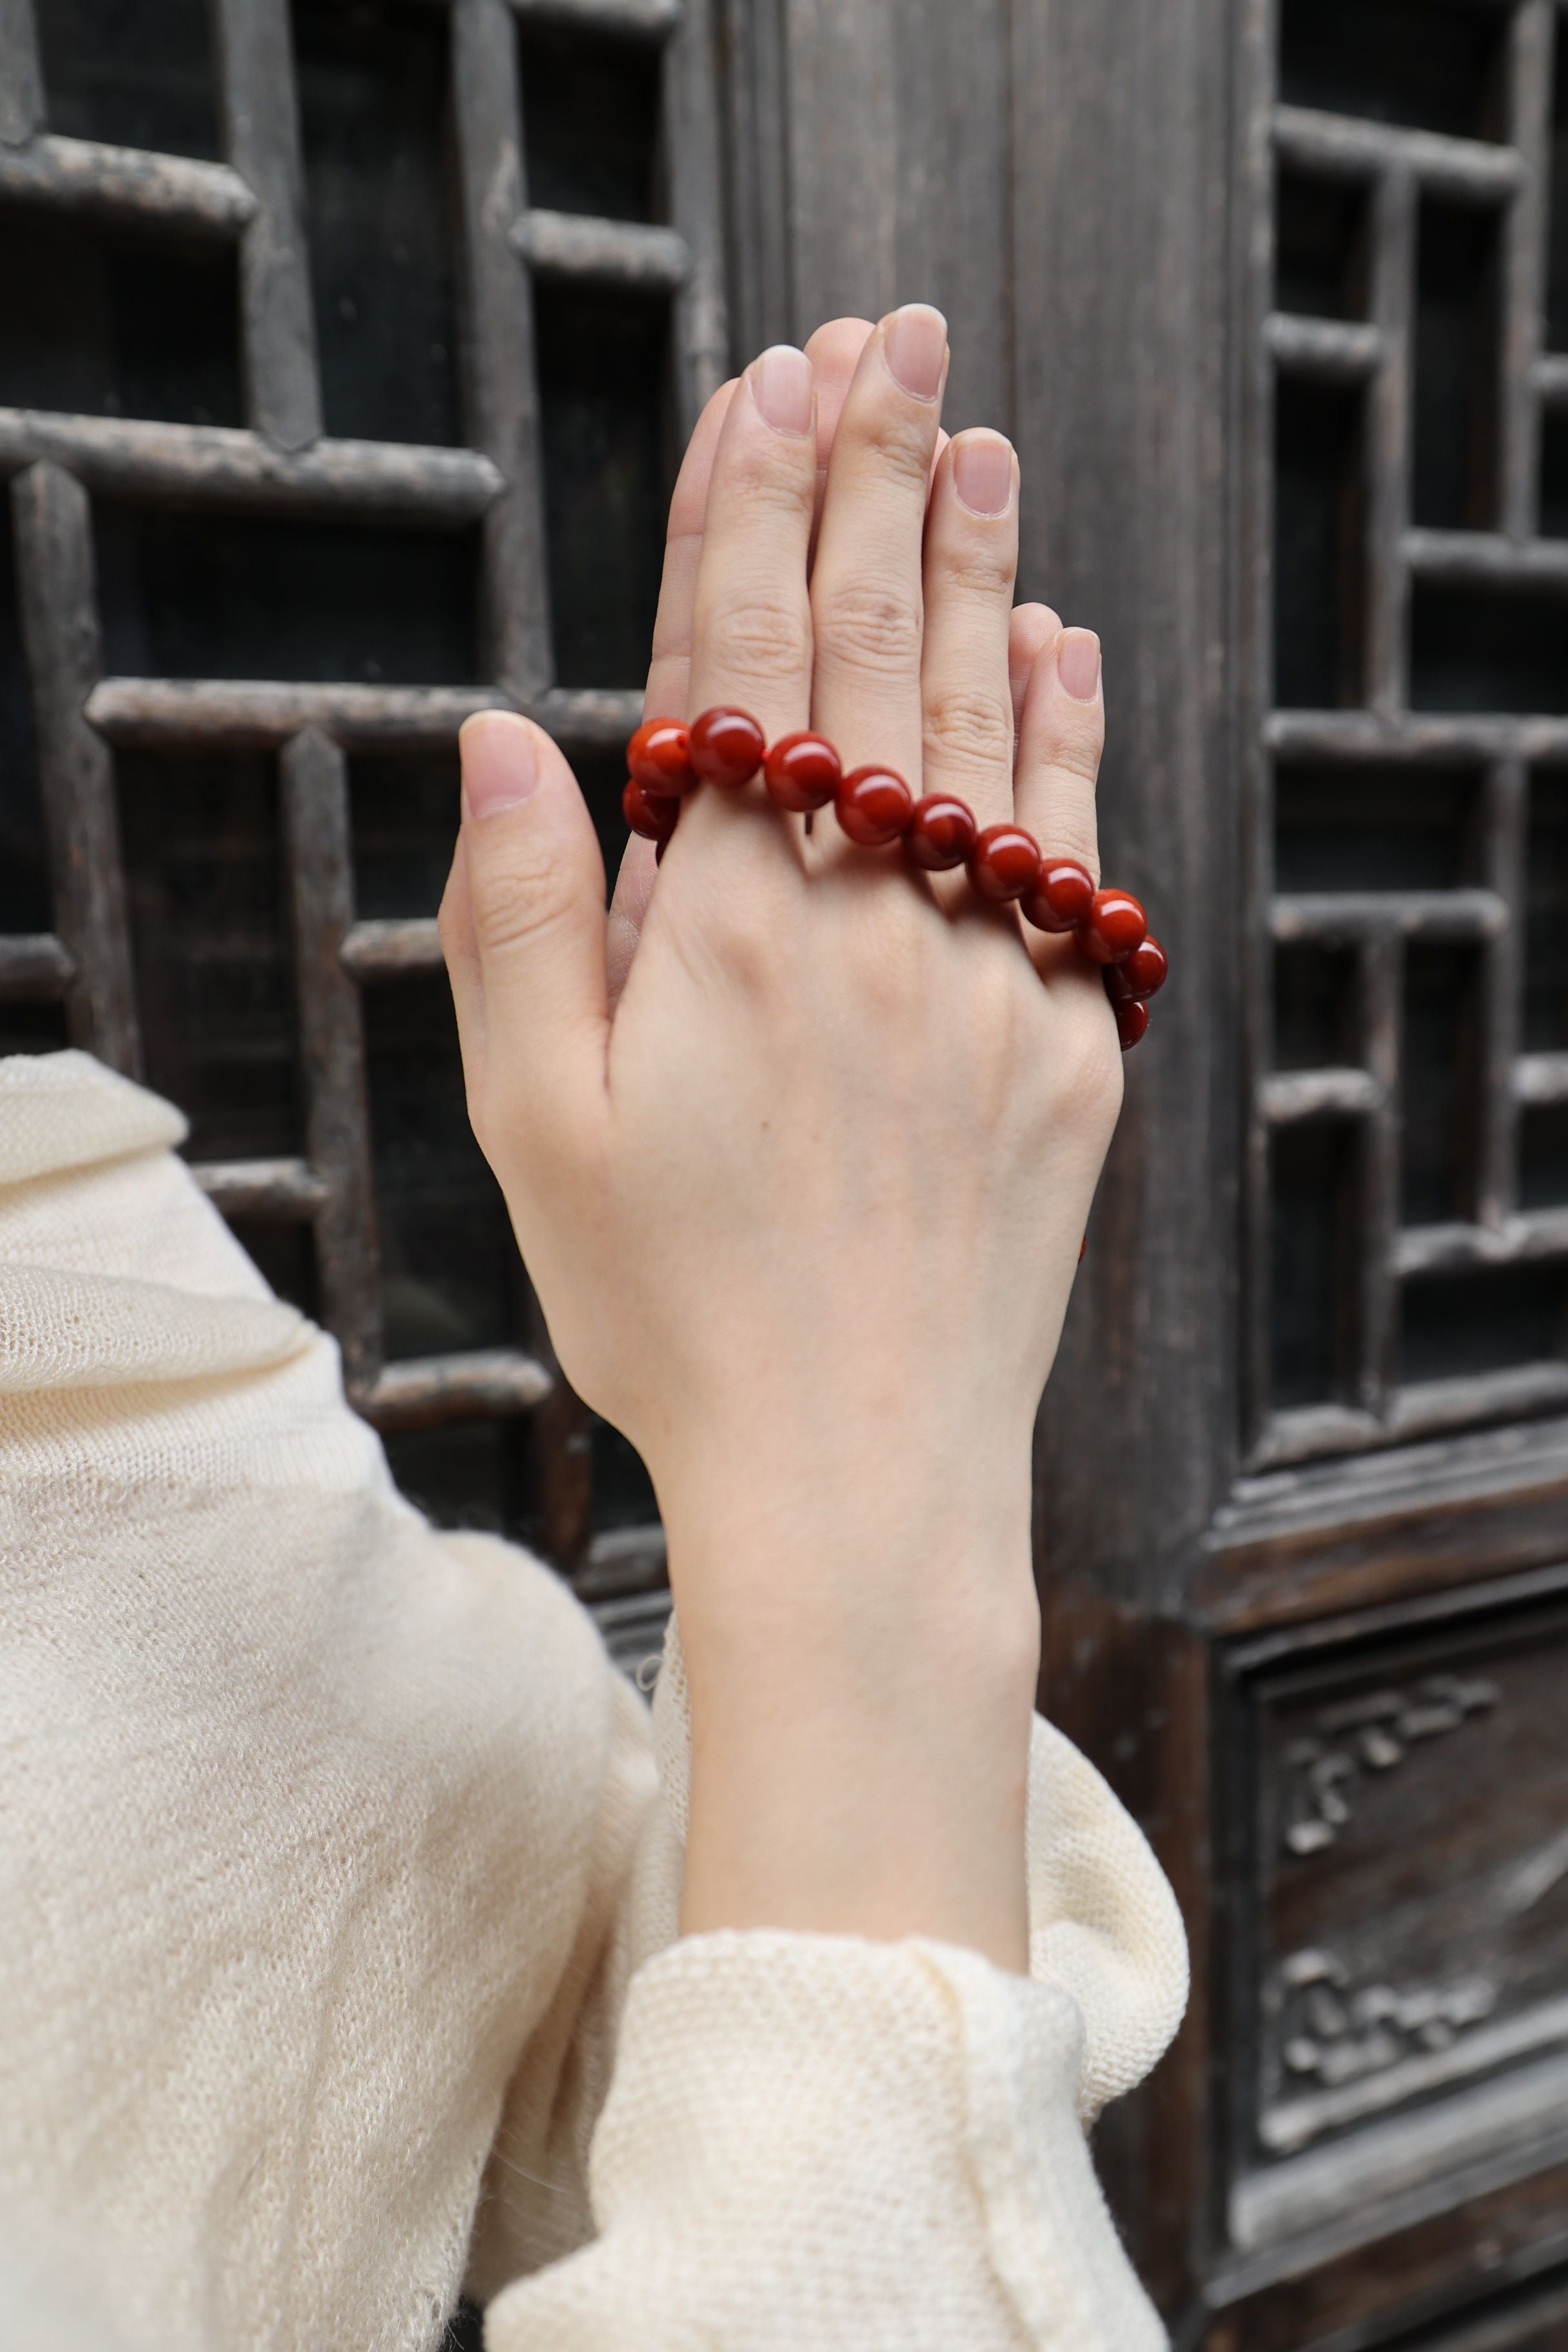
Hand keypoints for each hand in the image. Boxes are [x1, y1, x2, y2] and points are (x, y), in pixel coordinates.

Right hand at [440, 307, 1117, 1970]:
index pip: (739, 669)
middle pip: (873, 659)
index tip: (770, 384)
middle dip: (873, 483)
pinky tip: (1059, 638)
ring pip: (985, 729)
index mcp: (731, 933)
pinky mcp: (1069, 1048)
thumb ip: (518, 920)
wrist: (860, 1472)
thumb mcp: (541, 1128)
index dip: (749, 513)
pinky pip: (1076, 848)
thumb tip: (498, 734)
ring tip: (976, 438)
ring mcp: (991, 979)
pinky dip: (1065, 730)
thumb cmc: (674, 1310)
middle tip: (890, 337)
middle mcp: (874, 924)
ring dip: (975, 571)